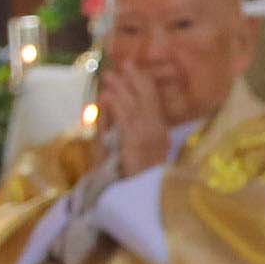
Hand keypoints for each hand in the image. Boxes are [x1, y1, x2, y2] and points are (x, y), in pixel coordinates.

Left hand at [94, 58, 171, 178]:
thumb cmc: (127, 176)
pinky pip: (125, 124)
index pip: (154, 102)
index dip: (144, 83)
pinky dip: (117, 109)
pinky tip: (107, 97)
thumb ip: (115, 125)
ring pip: (135, 109)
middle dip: (135, 81)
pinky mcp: (135, 148)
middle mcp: (157, 134)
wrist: (133, 199)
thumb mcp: (123, 146)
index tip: (134, 68)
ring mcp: (147, 141)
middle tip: (124, 64)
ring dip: (123, 90)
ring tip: (111, 76)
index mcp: (159, 133)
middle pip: (147, 101)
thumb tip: (106, 102)